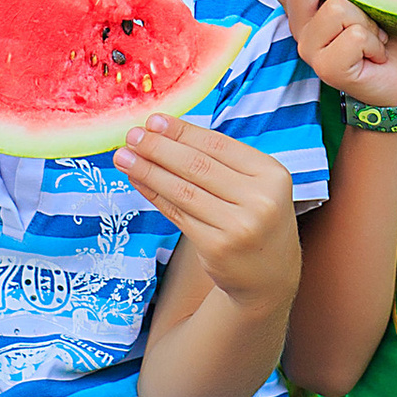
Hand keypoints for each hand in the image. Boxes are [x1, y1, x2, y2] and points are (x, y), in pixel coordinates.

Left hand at [119, 115, 301, 318]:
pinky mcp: (217, 248)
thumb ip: (221, 162)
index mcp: (272, 174)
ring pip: (183, 190)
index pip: (218, 145)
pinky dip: (155, 194)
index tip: (154, 120)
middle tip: (132, 135)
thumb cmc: (256, 220)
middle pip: (198, 166)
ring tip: (124, 157)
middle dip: (159, 148)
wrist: (269, 276)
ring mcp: (238, 226)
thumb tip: (165, 132)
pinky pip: (178, 214)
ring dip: (148, 170)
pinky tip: (138, 181)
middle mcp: (259, 200)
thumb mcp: (255, 186)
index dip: (183, 131)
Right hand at [261, 0, 396, 112]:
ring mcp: (310, 49)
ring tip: (374, 33)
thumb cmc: (383, 32)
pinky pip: (354, 35)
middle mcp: (299, 26)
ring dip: (368, 17)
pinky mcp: (326, 68)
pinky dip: (375, 40)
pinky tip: (376, 54)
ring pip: (337, 8)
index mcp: (303, 6)